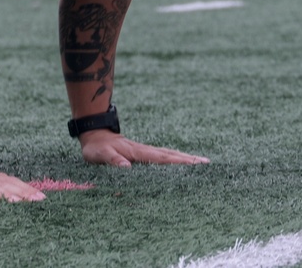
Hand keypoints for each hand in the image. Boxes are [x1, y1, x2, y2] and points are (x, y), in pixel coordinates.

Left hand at [79, 129, 209, 166]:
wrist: (95, 134)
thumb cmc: (96, 147)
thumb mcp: (100, 155)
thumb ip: (113, 160)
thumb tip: (127, 167)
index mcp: (138, 152)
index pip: (162, 159)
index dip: (178, 162)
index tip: (194, 164)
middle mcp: (145, 150)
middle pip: (171, 155)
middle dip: (189, 160)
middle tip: (207, 163)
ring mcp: (146, 151)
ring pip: (169, 154)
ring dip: (185, 158)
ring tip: (201, 162)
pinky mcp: (144, 153)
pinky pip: (163, 156)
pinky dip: (175, 158)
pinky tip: (181, 161)